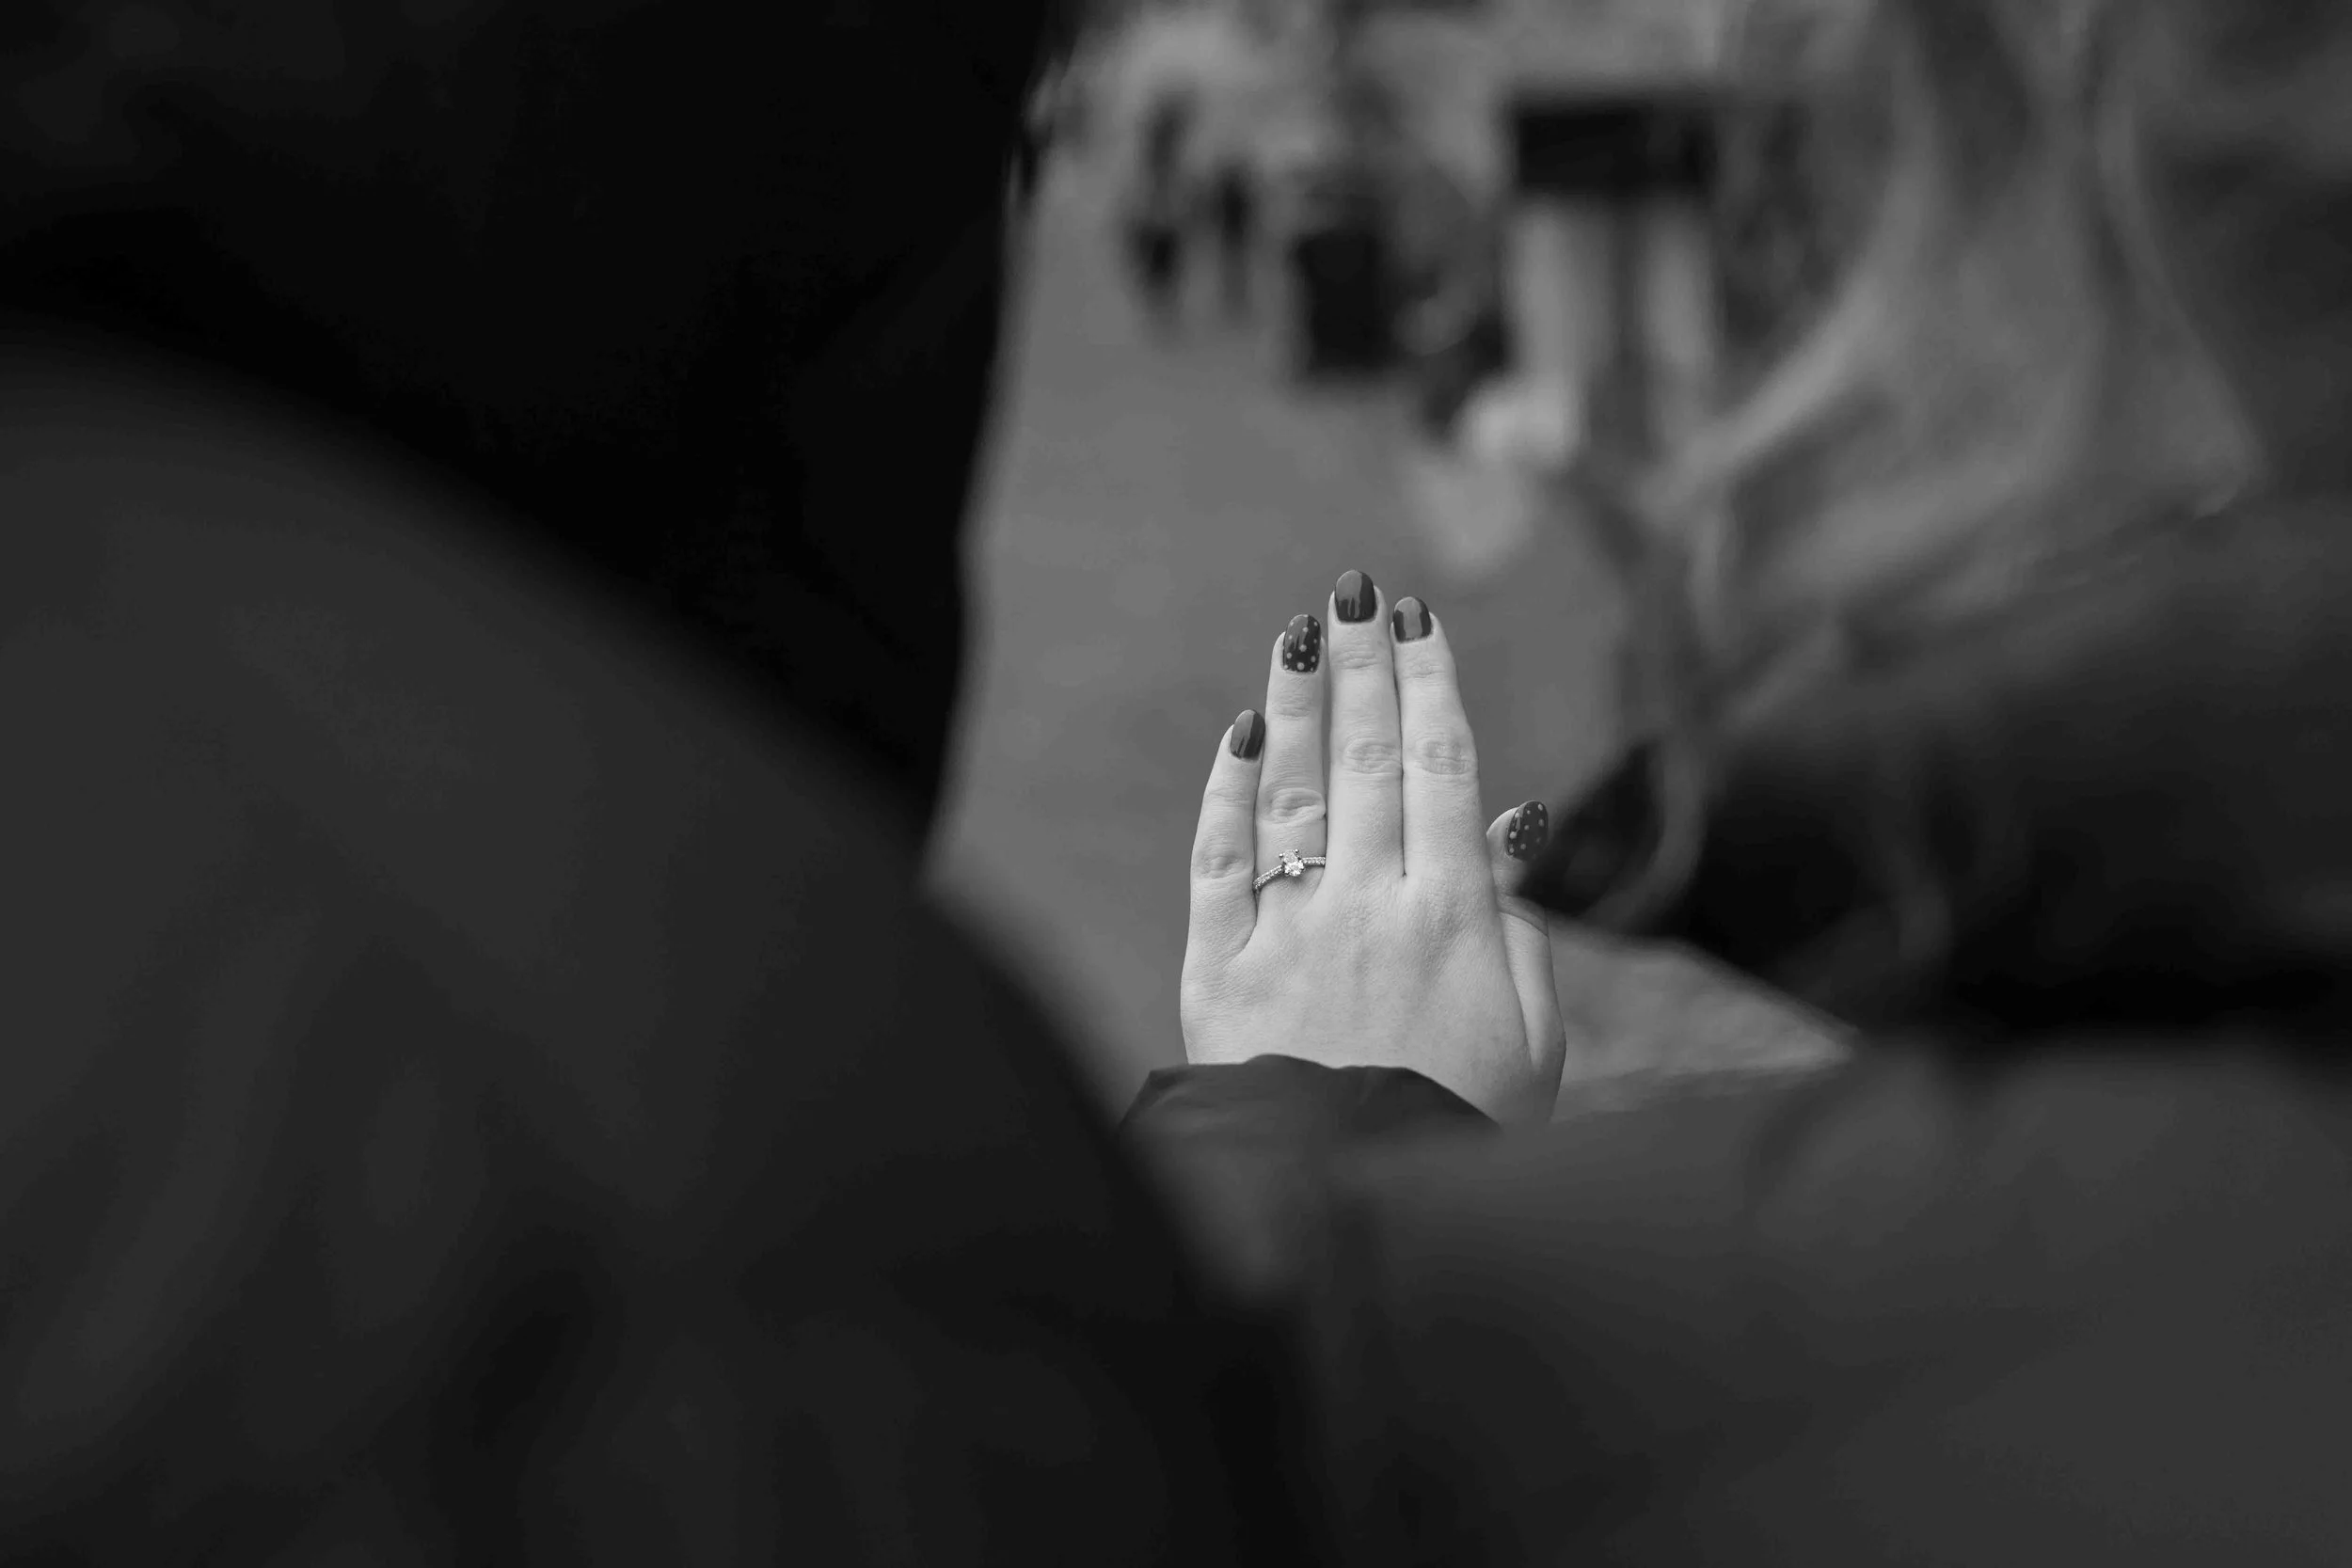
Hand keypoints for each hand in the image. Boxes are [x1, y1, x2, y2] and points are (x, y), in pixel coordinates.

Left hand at [1181, 571, 1566, 1123]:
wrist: (1345, 1209)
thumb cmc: (1458, 1125)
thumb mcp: (1531, 1042)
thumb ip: (1521, 928)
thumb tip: (1513, 821)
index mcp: (1455, 917)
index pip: (1444, 771)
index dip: (1432, 687)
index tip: (1422, 623)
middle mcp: (1369, 906)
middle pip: (1366, 759)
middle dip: (1362, 667)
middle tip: (1356, 590)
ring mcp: (1288, 932)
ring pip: (1290, 792)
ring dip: (1295, 703)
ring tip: (1300, 632)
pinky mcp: (1217, 970)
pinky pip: (1217, 862)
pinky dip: (1225, 795)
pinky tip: (1235, 738)